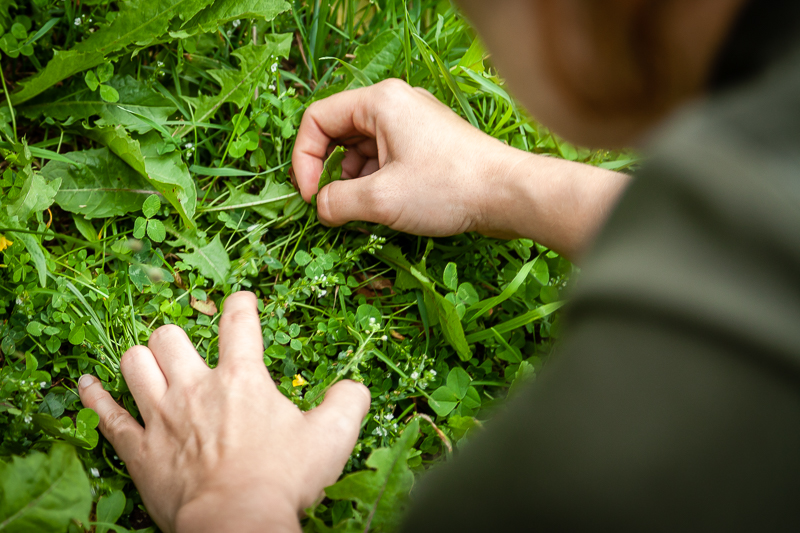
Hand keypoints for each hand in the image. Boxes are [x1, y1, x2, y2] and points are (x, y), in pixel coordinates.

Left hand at [78, 292, 370, 532]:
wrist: (236, 522)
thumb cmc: (282, 479)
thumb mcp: (331, 437)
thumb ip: (348, 403)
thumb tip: (355, 387)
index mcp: (241, 379)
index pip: (239, 323)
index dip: (240, 305)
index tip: (241, 301)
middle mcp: (195, 387)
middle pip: (169, 337)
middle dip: (176, 338)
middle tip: (188, 352)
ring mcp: (161, 416)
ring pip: (133, 364)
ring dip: (140, 360)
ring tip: (149, 364)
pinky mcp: (138, 448)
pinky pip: (106, 414)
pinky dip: (93, 397)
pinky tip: (85, 385)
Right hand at [292, 78, 518, 236]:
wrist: (509, 195)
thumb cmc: (448, 189)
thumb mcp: (381, 199)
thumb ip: (337, 202)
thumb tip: (320, 208)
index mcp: (380, 102)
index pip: (317, 120)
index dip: (303, 159)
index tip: (310, 197)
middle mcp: (396, 104)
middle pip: (338, 132)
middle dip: (329, 171)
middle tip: (331, 206)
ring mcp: (414, 122)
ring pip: (362, 148)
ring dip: (353, 180)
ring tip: (364, 210)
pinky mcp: (427, 143)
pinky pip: (386, 157)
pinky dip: (376, 181)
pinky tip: (384, 207)